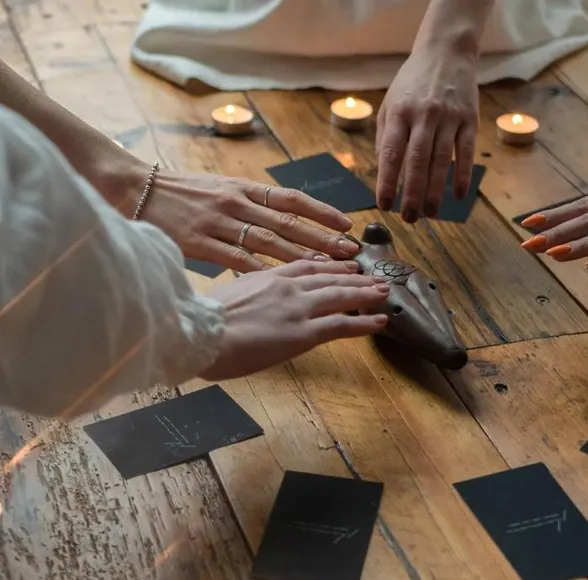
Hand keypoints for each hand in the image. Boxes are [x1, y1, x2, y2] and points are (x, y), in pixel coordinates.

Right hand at [121, 168, 361, 271]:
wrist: (134, 189)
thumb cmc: (180, 193)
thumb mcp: (221, 189)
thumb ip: (250, 204)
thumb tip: (283, 218)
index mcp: (244, 188)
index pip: (292, 199)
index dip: (322, 212)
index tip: (347, 224)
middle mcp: (237, 203)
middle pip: (289, 223)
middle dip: (323, 238)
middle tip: (351, 252)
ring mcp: (219, 223)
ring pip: (269, 242)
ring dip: (303, 255)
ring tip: (329, 268)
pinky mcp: (200, 243)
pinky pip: (238, 259)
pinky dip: (263, 270)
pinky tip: (285, 281)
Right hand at [200, 260, 389, 379]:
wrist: (197, 333)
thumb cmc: (199, 321)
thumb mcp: (225, 296)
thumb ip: (245, 294)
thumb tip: (248, 302)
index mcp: (266, 277)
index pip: (305, 266)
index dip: (328, 265)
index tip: (343, 264)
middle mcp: (287, 287)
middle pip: (329, 278)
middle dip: (354, 277)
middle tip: (374, 276)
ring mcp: (298, 308)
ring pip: (341, 296)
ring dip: (366, 294)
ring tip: (383, 292)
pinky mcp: (303, 332)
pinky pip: (342, 325)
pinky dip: (364, 322)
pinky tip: (379, 321)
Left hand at [375, 45, 478, 222]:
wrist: (446, 52)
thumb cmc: (413, 83)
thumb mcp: (390, 102)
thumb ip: (385, 135)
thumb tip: (384, 170)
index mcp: (399, 113)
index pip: (390, 153)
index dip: (386, 181)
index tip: (384, 205)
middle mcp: (423, 116)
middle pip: (416, 161)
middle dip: (412, 193)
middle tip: (409, 218)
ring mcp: (448, 117)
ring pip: (441, 160)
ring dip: (435, 190)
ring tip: (430, 213)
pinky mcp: (469, 119)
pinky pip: (465, 152)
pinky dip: (462, 175)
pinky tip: (459, 195)